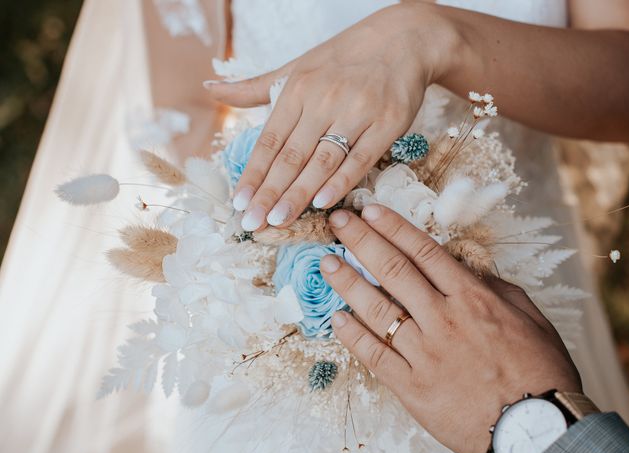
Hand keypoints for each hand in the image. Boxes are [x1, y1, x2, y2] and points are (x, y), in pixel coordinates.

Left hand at [206, 3, 458, 230]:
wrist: (404, 39)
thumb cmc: (345, 58)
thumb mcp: (297, 66)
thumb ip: (255, 87)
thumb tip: (210, 87)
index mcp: (297, 89)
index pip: (269, 141)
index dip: (253, 174)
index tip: (239, 203)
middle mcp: (324, 100)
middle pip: (291, 156)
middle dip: (269, 193)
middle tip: (252, 222)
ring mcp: (357, 112)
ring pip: (322, 161)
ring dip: (298, 194)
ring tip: (278, 220)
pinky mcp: (387, 123)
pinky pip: (361, 159)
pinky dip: (341, 181)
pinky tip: (322, 203)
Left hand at [319, 205, 580, 452]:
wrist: (538, 430)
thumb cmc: (539, 373)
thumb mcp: (531, 319)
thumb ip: (496, 290)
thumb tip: (468, 269)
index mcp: (472, 299)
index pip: (424, 252)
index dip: (393, 228)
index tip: (370, 211)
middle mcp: (443, 319)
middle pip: (394, 271)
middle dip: (362, 241)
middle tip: (338, 223)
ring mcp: (424, 353)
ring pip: (377, 309)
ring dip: (348, 283)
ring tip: (327, 263)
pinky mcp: (412, 387)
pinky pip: (375, 356)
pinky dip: (352, 336)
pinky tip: (335, 318)